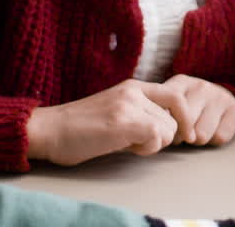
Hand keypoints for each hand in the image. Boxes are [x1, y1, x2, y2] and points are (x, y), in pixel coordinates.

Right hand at [25, 79, 183, 164]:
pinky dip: (146, 148)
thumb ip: (140, 115)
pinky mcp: (123, 121)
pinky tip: (125, 148)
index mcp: (133, 86)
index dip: (185, 118)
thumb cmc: (78, 129)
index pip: (175, 96)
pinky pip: (156, 136)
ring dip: (152, 145)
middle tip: (137, 144)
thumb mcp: (115, 112)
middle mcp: (134, 91)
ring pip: (167, 130)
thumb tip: (165, 131)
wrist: (49, 130)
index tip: (186, 136)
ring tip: (125, 144)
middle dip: (161, 138)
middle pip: (173, 119)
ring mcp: (128, 104)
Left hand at [162, 74, 234, 145]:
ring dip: (199, 140)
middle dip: (183, 136)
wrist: (219, 99)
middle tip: (186, 132)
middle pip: (185, 127)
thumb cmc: (187, 107)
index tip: (169, 130)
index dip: (168, 127)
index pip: (168, 112)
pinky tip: (214, 130)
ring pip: (201, 135)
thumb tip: (154, 129)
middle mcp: (201, 86)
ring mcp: (220, 95)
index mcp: (180, 82)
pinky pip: (220, 137)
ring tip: (199, 131)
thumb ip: (159, 111)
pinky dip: (215, 140)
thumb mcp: (169, 104)